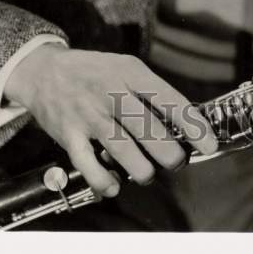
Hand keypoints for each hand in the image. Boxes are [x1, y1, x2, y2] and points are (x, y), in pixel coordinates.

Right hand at [4, 45, 217, 196]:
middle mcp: (111, 93)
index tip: (209, 145)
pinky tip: (114, 186)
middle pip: (148, 129)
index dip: (192, 125)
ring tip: (148, 173)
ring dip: (142, 170)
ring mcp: (89, 115)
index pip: (169, 100)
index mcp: (131, 73)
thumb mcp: (126, 67)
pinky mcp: (69, 135)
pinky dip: (104, 182)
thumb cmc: (95, 71)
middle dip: (170, 154)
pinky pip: (89, 166)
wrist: (43, 71)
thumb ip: (152, 93)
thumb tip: (186, 124)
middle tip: (175, 161)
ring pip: (123, 151)